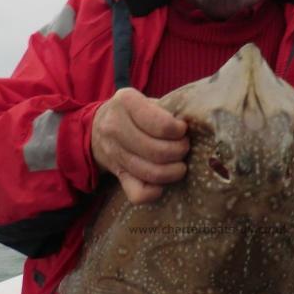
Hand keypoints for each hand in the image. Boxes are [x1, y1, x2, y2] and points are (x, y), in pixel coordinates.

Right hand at [91, 89, 189, 203]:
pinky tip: (163, 183)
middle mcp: (115, 127)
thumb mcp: (146, 100)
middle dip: (179, 152)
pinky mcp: (117, 175)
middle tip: (185, 148)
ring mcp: (114, 154)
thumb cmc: (135, 113)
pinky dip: (155, 192)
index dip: (179, 131)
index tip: (183, 130)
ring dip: (174, 172)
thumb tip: (195, 127)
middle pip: (157, 151)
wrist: (98, 128)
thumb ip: (167, 110)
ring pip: (151, 173)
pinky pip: (138, 193)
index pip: (161, 125)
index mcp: (126, 102)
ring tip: (180, 165)